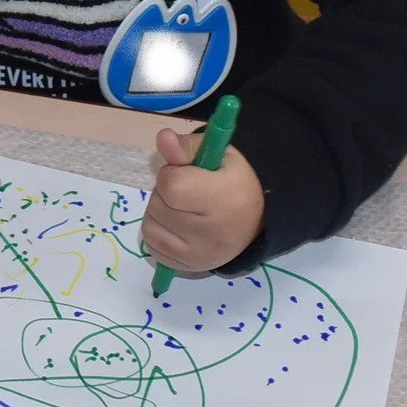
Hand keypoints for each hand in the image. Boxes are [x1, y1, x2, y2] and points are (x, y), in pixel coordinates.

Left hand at [142, 125, 265, 275]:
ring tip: (181, 209)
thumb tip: (163, 138)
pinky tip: (176, 227)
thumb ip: (185, 147)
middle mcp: (212, 233)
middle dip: (165, 194)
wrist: (256, 216)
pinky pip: (152, 248)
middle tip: (187, 193)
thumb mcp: (216, 154)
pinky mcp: (191, 268)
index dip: (172, 174)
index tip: (187, 173)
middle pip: (158, 206)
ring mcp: (200, 254)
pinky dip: (158, 234)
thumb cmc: (233, 180)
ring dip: (158, 214)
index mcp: (222, 198)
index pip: (171, 185)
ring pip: (150, 228)